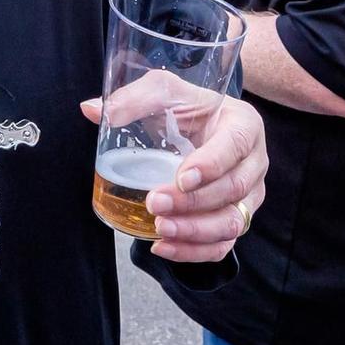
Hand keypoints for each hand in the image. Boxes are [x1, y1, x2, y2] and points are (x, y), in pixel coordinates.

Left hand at [80, 93, 266, 262]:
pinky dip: (195, 252)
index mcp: (243, 125)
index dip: (211, 165)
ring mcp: (249, 195)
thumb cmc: (185, 108)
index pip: (235, 146)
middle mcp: (254, 162)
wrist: (200, 127)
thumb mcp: (163, 93)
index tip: (180, 178)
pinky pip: (223, 245)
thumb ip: (133, 99)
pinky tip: (163, 246)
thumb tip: (90, 110)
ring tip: (160, 229)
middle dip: (193, 202)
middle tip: (155, 202)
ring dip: (196, 231)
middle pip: (234, 189)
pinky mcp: (236, 219)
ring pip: (233, 222)